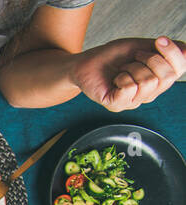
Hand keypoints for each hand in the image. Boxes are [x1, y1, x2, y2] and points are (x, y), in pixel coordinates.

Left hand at [70, 36, 185, 111]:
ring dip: (132, 68)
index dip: (173, 53)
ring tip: (122, 69)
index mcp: (159, 80)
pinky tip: (115, 79)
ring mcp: (133, 102)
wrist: (86, 62)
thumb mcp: (143, 47)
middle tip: (135, 58)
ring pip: (148, 82)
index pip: (180, 69)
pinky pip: (130, 88)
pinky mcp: (117, 105)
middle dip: (150, 59)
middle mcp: (149, 94)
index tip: (160, 40)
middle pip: (166, 77)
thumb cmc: (114, 56)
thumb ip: (166, 50)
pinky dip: (121, 77)